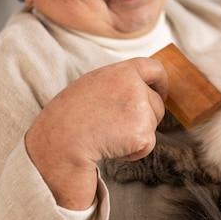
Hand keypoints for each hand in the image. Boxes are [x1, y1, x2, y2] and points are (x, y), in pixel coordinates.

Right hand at [26, 57, 166, 209]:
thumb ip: (119, 84)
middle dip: (144, 118)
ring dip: (137, 135)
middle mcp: (134, 86)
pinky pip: (147, 145)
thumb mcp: (92, 86)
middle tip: (115, 127)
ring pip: (153, 125)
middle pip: (157, 104)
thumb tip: (139, 89)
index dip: (161, 82)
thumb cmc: (67, 118)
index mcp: (120, 72)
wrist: (59, 143)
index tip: (160, 93)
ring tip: (108, 135)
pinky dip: (134, 152)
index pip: (153, 68)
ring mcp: (140, 108)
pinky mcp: (142, 132)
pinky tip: (111, 147)